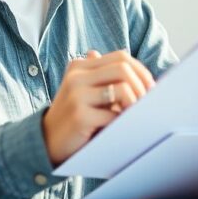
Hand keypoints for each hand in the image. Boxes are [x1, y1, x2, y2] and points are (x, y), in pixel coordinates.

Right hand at [42, 49, 155, 166]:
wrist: (47, 141)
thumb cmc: (75, 116)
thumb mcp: (88, 92)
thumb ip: (108, 79)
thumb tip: (144, 76)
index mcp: (80, 66)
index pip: (121, 57)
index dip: (141, 71)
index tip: (151, 88)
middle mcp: (77, 76)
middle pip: (123, 68)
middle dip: (142, 86)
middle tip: (148, 102)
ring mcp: (77, 95)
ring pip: (122, 89)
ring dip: (135, 103)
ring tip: (134, 115)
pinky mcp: (80, 116)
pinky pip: (114, 115)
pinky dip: (123, 121)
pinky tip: (121, 127)